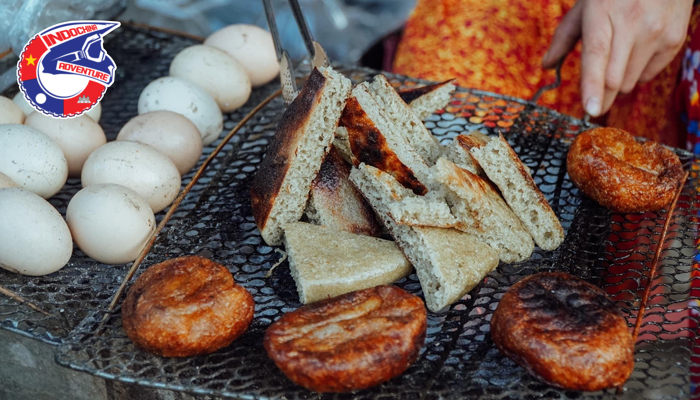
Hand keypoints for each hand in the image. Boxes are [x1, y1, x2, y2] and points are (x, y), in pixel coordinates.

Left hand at [542, 0, 692, 116]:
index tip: (591, 110)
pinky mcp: (673, 40)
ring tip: (618, 57)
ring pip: (629, 83)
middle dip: (601, 97)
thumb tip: (546, 66)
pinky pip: (648, 76)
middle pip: (614, 79)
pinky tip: (637, 52)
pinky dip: (637, 73)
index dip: (593, 86)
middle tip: (593, 104)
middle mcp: (633, 24)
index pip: (596, 56)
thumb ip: (565, 36)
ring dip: (618, 82)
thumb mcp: (586, 6)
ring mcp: (656, 33)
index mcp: (603, 14)